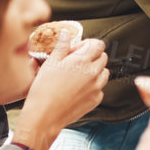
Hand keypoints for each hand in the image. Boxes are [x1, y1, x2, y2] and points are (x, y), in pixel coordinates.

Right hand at [14, 31, 108, 149]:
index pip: (98, 44)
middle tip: (76, 62)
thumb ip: (62, 46)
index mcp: (83, 61)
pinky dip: (93, 85)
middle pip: (103, 57)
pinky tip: (78, 88)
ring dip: (94, 71)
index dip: (88, 44)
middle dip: (92, 56)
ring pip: (104, 72)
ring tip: (77, 75)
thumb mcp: (51, 62)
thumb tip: (66, 34)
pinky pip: (100, 88)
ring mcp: (97, 87)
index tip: (78, 49)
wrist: (45, 115)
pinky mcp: (96, 99)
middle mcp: (94, 73)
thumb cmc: (45, 90)